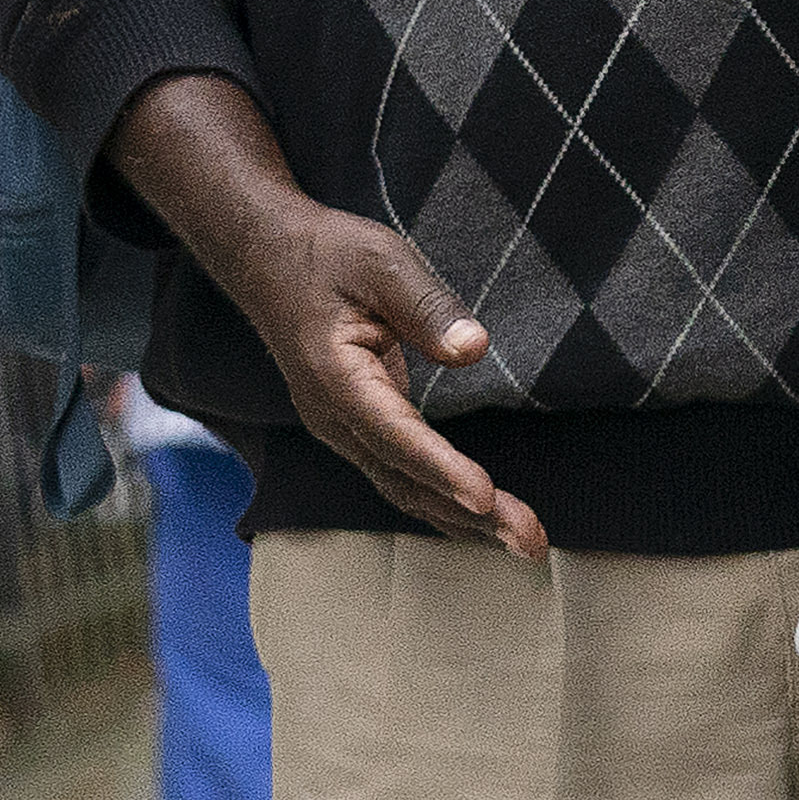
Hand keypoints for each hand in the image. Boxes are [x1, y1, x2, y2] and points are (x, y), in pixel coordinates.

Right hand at [108, 74, 543, 556]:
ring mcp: (340, 428)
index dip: (442, 469)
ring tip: (526, 545)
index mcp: (336, 378)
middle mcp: (333, 417)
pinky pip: (399, 477)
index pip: (397, 435)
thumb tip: (474, 348)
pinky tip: (481, 522)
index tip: (487, 498)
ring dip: (463, 521)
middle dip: (471, 516)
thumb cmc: (328, 254)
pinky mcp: (354, 427)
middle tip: (532, 542)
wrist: (266, 257)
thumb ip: (428, 305)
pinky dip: (441, 503)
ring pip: (403, 488)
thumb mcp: (381, 261)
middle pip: (406, 479)